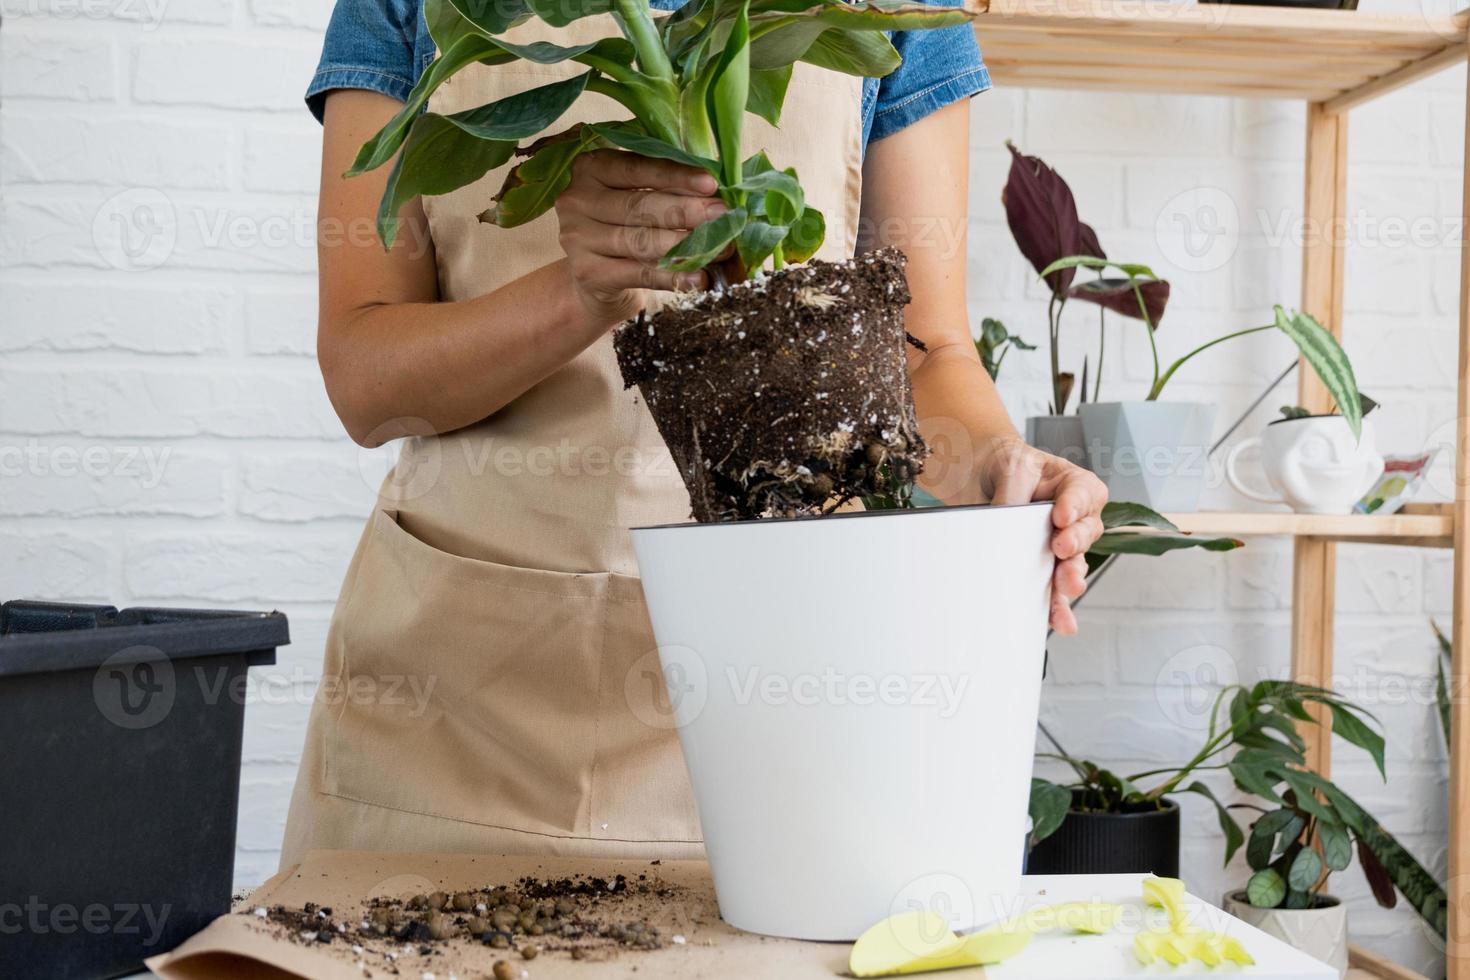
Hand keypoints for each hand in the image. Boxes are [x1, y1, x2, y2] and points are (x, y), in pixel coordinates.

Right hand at [555, 150, 726, 325]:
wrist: (594, 280)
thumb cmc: (624, 227)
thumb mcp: (636, 197)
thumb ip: (664, 188)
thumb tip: (713, 192)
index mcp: (590, 168)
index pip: (636, 168)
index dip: (675, 176)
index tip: (711, 184)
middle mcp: (576, 200)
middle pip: (639, 205)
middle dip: (686, 211)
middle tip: (722, 216)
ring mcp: (577, 239)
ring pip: (641, 241)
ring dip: (686, 245)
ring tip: (720, 247)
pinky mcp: (587, 273)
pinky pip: (639, 274)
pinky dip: (672, 276)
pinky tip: (698, 277)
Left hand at [978, 437, 1107, 634]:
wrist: (981, 477)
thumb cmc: (1007, 466)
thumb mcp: (1012, 469)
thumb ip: (1014, 497)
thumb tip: (1005, 529)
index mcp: (1076, 486)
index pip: (1084, 495)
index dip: (1075, 507)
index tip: (1061, 517)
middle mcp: (1075, 518)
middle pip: (1084, 534)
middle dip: (1074, 545)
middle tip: (1061, 549)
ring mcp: (1061, 545)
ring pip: (1073, 565)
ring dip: (1070, 579)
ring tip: (1067, 588)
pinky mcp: (1043, 567)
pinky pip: (1054, 589)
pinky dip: (1055, 605)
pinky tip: (1057, 619)